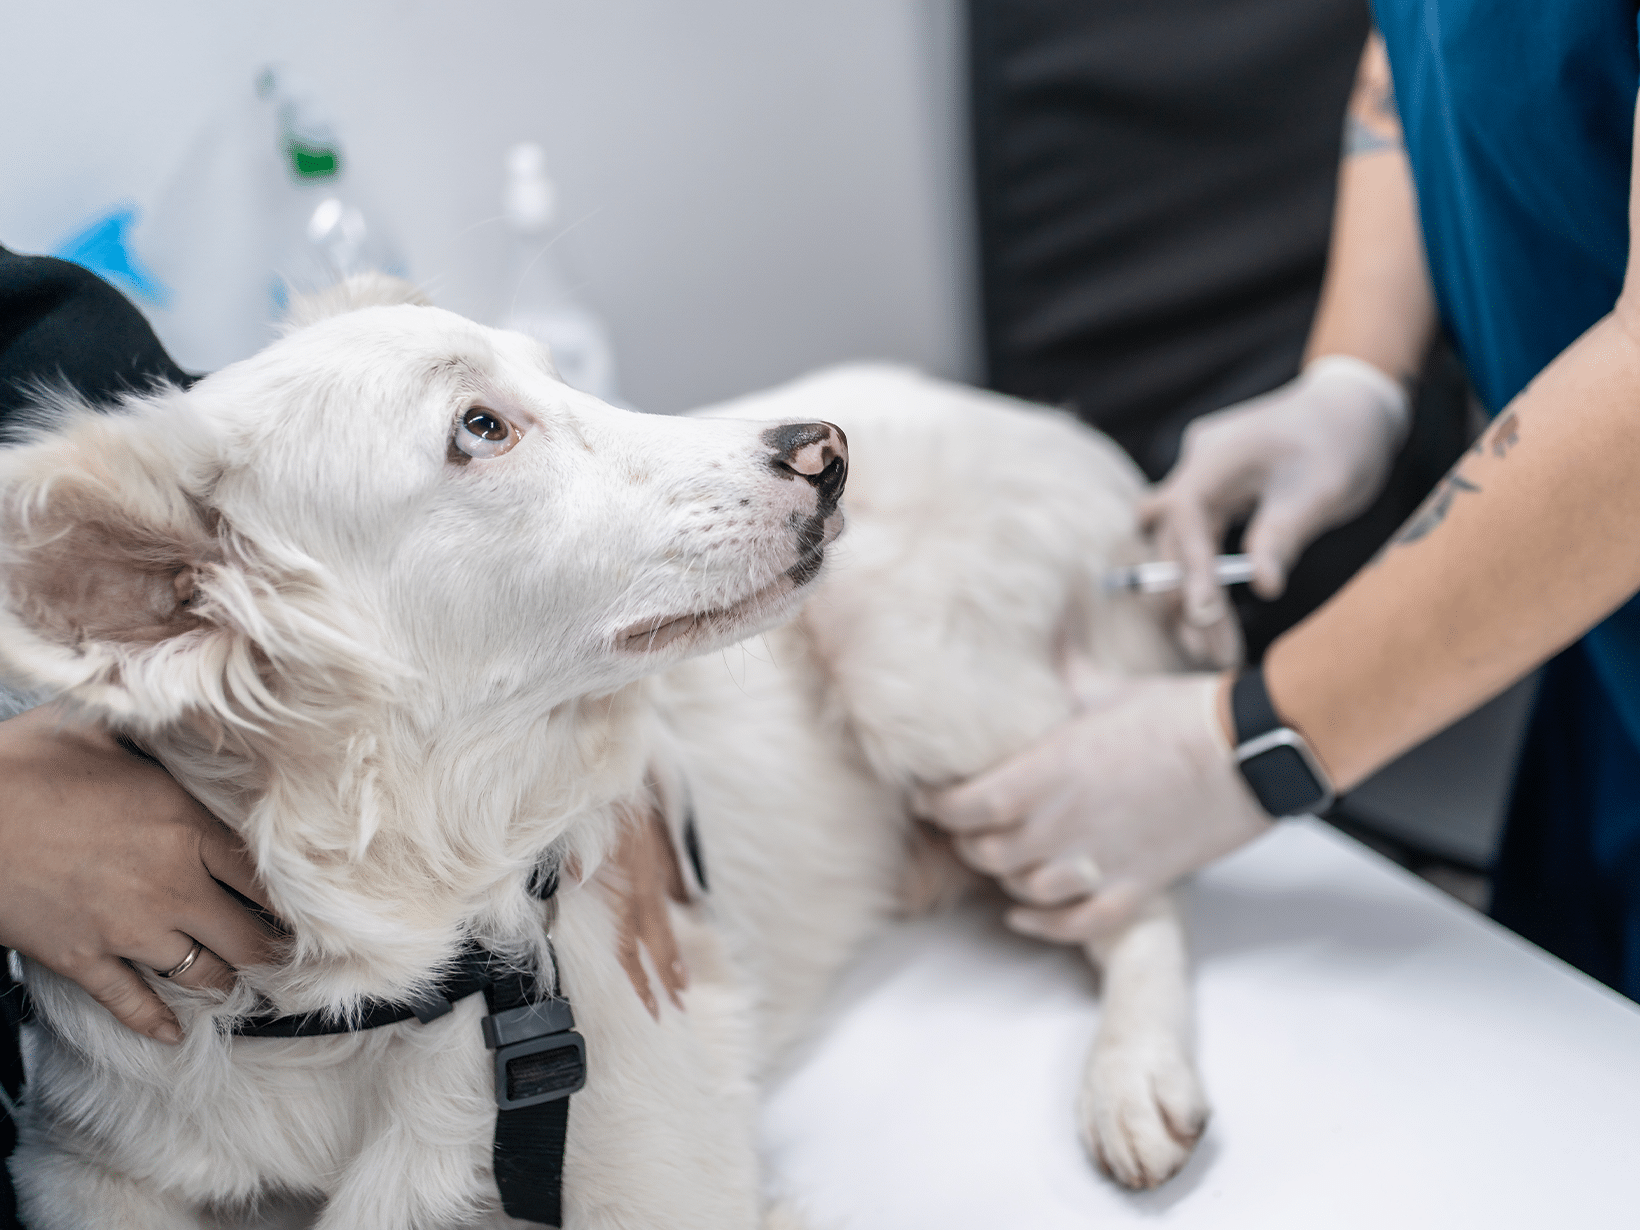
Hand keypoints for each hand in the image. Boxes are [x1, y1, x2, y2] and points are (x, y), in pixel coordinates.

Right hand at [0, 703, 278, 1042]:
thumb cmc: (23, 763)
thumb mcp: (100, 728)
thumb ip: (156, 729)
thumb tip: (195, 699)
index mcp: (186, 826)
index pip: (266, 877)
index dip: (295, 899)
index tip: (314, 911)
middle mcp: (171, 885)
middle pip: (249, 937)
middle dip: (271, 950)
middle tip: (288, 958)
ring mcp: (127, 929)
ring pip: (202, 975)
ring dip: (223, 981)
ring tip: (238, 982)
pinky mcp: (81, 959)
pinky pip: (131, 1003)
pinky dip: (155, 1022)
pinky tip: (172, 1034)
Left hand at [918, 675, 1271, 941]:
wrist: (1251, 752)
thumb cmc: (1182, 714)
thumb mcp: (1108, 686)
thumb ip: (1064, 670)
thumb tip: (1045, 631)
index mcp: (1047, 771)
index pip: (963, 806)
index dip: (937, 805)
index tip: (930, 795)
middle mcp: (1062, 823)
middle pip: (984, 851)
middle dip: (965, 839)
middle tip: (961, 825)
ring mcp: (1097, 862)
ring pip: (1021, 888)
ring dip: (1003, 876)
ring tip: (998, 857)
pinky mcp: (1134, 888)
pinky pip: (1073, 923)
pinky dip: (1042, 924)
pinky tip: (1023, 913)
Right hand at [1142, 355, 1408, 647]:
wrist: (1354, 404)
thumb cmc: (1341, 439)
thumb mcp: (1321, 490)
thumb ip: (1283, 535)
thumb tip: (1263, 587)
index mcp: (1214, 458)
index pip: (1186, 521)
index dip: (1192, 572)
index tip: (1205, 617)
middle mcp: (1195, 467)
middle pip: (1172, 542)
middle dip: (1188, 600)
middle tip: (1215, 653)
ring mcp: (1200, 479)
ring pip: (1175, 546)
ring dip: (1187, 594)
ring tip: (1211, 646)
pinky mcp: (1214, 494)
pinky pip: (1192, 540)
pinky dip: (1200, 575)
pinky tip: (1215, 611)